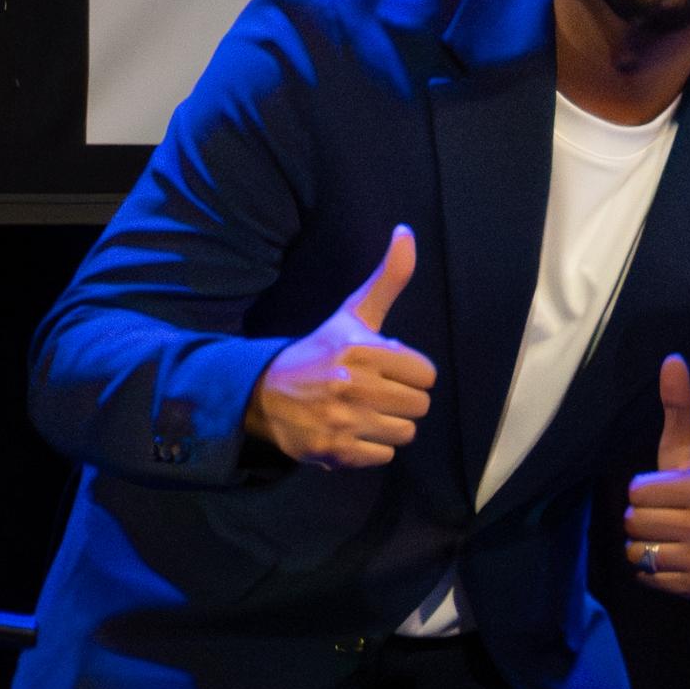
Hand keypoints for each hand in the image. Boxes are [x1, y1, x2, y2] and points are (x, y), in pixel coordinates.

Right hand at [246, 228, 434, 470]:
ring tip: (359, 412)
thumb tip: (407, 232)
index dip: (409, 373)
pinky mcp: (333, 450)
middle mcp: (352, 384)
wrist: (263, 391)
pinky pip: (383, 457)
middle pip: (419, 406)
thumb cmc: (320, 352)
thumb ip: (388, 279)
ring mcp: (342, 419)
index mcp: (361, 349)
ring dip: (386, 426)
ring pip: (404, 434)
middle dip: (401, 401)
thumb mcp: (353, 314)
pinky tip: (348, 432)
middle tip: (371, 393)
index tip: (385, 370)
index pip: (426, 374)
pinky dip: (370, 449)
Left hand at [622, 356, 689, 596]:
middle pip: (635, 523)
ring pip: (639, 553)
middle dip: (641, 519)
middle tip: (663, 516)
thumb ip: (679, 407)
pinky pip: (649, 578)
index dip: (644, 490)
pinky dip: (652, 571)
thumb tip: (671, 359)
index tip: (664, 492)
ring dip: (643, 546)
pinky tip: (670, 557)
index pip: (638, 491)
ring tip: (665, 537)